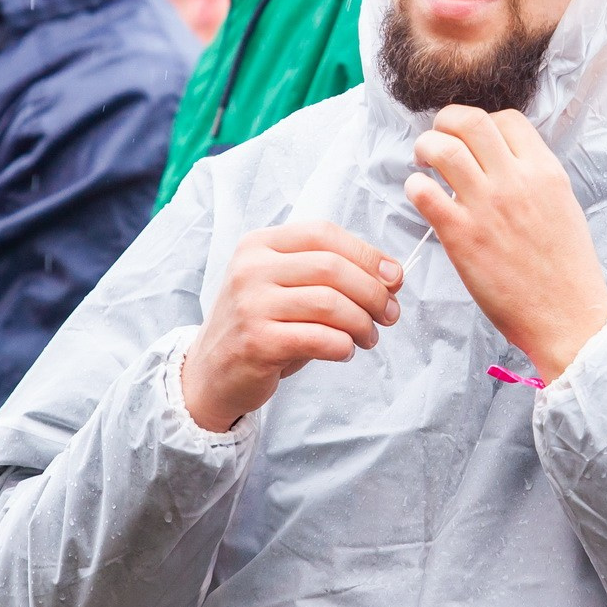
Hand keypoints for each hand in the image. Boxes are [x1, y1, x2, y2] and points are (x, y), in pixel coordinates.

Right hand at [180, 222, 402, 431]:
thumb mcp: (286, 288)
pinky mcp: (257, 341)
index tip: (395, 278)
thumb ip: (330, 276)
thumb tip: (392, 275)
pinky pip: (319, 338)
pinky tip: (344, 351)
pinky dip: (343, 346)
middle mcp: (251, 268)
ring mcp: (251, 304)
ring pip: (330, 303)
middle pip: (332, 267)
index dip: (367, 254)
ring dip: (362, 323)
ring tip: (368, 338)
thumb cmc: (261, 326)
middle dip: (373, 292)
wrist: (212, 372)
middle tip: (389, 314)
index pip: (323, 234)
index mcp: (260, 244)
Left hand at [406, 106, 606, 382]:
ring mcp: (487, 207)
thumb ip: (534, 179)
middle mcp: (516, 181)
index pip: (507, 119)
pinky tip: (422, 197)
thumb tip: (504, 162)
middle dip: (446, 122)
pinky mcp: (462, 237)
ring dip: (425, 148)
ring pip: (443, 148)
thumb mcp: (563, 207)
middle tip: (439, 139)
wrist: (567, 317)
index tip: (474, 141)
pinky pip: (425, 193)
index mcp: (545, 172)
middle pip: (470, 121)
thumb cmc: (566, 270)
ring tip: (424, 164)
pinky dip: (415, 187)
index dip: (484, 123)